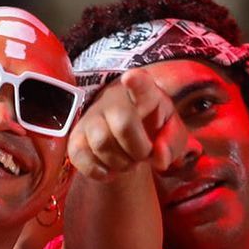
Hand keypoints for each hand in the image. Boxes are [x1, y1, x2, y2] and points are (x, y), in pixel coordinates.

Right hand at [68, 69, 191, 179]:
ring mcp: (91, 117)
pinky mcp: (76, 136)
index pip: (141, 84)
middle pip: (123, 124)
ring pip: (101, 142)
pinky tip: (109, 170)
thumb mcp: (171, 135)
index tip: (131, 77)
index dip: (136, 81)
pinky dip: (97, 171)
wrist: (126, 137)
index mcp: (144, 93)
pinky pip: (80, 156)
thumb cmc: (152, 130)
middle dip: (138, 150)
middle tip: (143, 155)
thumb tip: (159, 158)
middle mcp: (114, 99)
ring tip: (127, 161)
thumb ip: (172, 144)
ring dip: (119, 163)